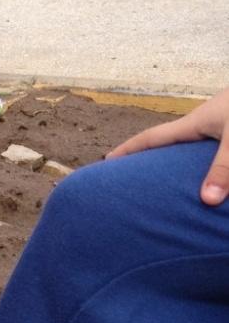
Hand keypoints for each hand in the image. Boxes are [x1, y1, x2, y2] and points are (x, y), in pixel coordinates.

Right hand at [107, 87, 228, 205]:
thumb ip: (225, 167)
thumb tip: (207, 201)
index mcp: (196, 122)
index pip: (152, 138)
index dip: (128, 150)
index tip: (106, 161)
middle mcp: (207, 122)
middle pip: (171, 143)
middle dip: (151, 159)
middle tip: (133, 177)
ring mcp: (223, 123)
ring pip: (196, 147)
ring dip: (181, 162)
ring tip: (170, 183)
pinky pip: (217, 147)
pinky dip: (209, 161)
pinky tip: (212, 173)